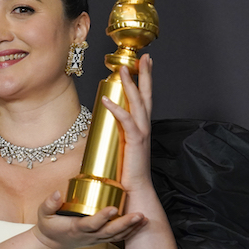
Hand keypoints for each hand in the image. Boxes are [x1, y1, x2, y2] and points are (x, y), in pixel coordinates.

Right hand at [31, 191, 146, 248]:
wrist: (51, 244)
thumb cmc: (49, 227)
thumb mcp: (43, 214)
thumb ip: (49, 203)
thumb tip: (58, 193)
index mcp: (75, 228)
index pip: (91, 224)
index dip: (102, 217)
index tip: (112, 207)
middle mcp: (89, 235)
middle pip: (110, 232)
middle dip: (126, 223)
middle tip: (139, 215)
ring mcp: (96, 239)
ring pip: (116, 236)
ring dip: (132, 228)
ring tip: (144, 218)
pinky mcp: (100, 239)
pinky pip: (117, 237)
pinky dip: (130, 231)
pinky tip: (140, 223)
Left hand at [101, 53, 153, 193]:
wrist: (136, 191)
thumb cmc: (127, 173)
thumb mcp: (121, 148)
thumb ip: (116, 134)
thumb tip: (102, 123)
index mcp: (142, 128)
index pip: (144, 99)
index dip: (145, 81)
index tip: (144, 64)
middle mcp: (145, 127)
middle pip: (146, 95)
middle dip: (145, 75)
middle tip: (144, 57)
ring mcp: (141, 133)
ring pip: (138, 103)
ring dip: (131, 84)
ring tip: (124, 68)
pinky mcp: (135, 142)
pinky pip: (125, 121)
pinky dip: (116, 109)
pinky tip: (106, 99)